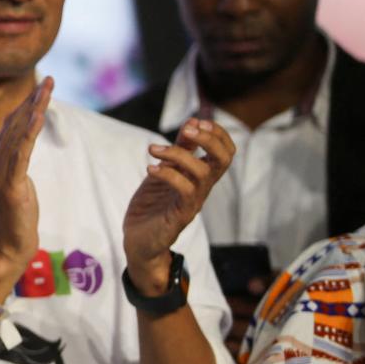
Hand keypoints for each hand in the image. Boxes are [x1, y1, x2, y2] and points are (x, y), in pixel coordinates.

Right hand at [0, 77, 51, 291]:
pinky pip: (21, 154)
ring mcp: (0, 174)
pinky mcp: (11, 186)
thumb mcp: (17, 185)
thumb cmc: (15, 220)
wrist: (7, 249)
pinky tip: (36, 116)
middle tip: (48, 78)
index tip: (41, 87)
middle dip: (32, 100)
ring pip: (18, 134)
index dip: (26, 105)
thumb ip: (15, 164)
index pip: (11, 126)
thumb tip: (21, 147)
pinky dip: (28, 132)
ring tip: (46, 89)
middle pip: (14, 124)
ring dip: (33, 108)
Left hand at [122, 118, 234, 292]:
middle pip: (223, 160)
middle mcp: (202, 189)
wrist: (139, 242)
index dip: (217, 134)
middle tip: (186, 129)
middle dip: (209, 139)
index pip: (225, 152)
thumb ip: (178, 152)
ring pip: (203, 173)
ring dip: (178, 155)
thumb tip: (191, 123)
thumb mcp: (163, 172)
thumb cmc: (152, 207)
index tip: (196, 121)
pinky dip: (168, 175)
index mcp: (200, 178)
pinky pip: (185, 191)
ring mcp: (193, 203)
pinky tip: (150, 168)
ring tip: (153, 149)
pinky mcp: (180, 216)